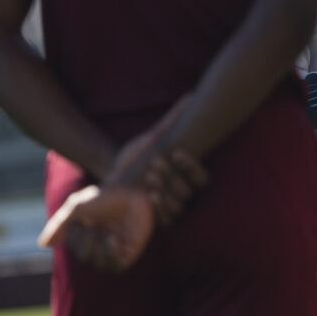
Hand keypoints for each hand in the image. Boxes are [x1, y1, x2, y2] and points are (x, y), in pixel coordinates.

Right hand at [38, 185, 155, 271]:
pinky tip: (113, 239)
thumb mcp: (76, 208)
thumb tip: (43, 245)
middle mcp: (102, 240)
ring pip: (100, 264)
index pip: (74, 247)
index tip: (83, 221)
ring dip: (98, 251)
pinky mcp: (131, 249)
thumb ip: (59, 226)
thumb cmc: (105, 196)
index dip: (75, 237)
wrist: (132, 189)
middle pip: (85, 257)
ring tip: (106, 235)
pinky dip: (112, 255)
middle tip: (93, 227)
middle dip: (85, 244)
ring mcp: (117, 245)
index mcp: (88, 231)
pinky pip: (118, 265)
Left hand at [106, 96, 208, 224]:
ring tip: (149, 180)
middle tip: (155, 163)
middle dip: (173, 177)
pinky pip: (167, 220)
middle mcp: (182, 193)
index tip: (176, 153)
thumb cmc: (137, 155)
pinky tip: (148, 196)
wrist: (114, 176)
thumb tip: (190, 96)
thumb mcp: (154, 138)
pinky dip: (160, 210)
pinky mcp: (157, 220)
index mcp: (186, 176)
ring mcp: (170, 207)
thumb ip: (173, 120)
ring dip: (166, 193)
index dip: (191, 166)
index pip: (202, 178)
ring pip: (180, 206)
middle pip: (189, 192)